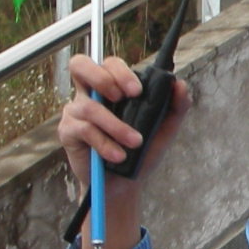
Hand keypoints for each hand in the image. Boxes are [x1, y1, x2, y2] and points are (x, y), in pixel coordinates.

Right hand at [59, 54, 191, 248]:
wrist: (124, 184)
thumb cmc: (139, 151)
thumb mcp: (163, 129)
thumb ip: (175, 106)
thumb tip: (180, 84)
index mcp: (110, 87)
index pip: (108, 64)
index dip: (120, 71)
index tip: (137, 91)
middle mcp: (89, 94)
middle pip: (80, 65)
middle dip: (102, 77)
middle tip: (123, 98)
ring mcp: (75, 112)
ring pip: (89, 106)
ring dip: (116, 126)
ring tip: (134, 143)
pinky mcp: (68, 132)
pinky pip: (84, 130)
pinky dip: (105, 144)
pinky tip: (118, 156)